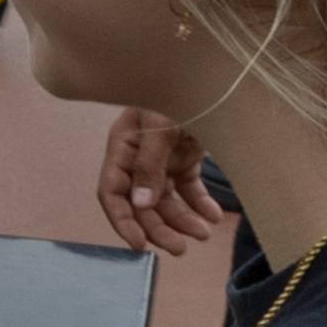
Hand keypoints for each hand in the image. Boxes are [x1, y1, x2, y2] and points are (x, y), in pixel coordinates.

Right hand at [93, 107, 231, 255]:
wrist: (214, 77)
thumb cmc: (179, 93)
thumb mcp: (162, 128)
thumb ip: (149, 167)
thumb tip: (139, 205)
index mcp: (122, 147)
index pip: (112, 193)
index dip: (122, 221)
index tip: (139, 246)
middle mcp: (138, 158)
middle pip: (142, 204)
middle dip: (160, 228)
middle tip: (182, 249)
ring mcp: (162, 160)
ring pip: (166, 201)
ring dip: (183, 220)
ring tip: (205, 233)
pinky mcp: (185, 159)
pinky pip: (188, 190)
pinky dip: (200, 205)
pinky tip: (214, 217)